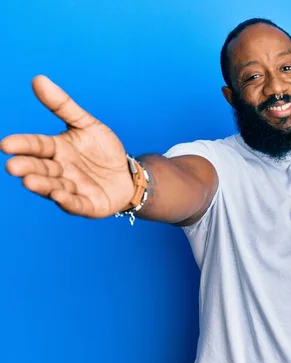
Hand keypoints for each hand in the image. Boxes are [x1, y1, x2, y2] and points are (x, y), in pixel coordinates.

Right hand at [1, 75, 133, 217]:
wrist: (127, 175)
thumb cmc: (103, 151)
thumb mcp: (87, 125)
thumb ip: (63, 105)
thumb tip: (37, 79)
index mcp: (57, 150)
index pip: (37, 146)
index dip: (23, 145)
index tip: (5, 144)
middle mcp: (60, 171)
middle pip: (41, 168)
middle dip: (27, 167)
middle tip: (13, 167)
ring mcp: (72, 189)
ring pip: (54, 187)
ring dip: (42, 185)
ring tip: (29, 181)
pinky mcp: (87, 204)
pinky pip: (76, 203)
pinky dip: (67, 200)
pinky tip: (58, 196)